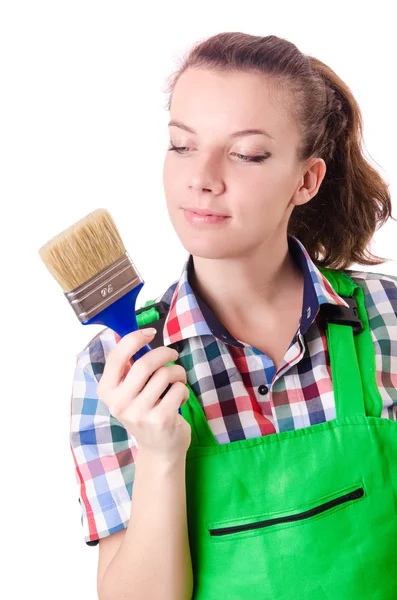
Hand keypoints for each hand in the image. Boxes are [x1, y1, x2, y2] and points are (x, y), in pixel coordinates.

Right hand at [97, 328, 190, 461]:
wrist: (158, 449)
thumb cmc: (145, 412)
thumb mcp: (128, 392)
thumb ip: (129, 368)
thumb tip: (141, 336)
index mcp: (106, 391)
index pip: (117, 357)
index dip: (134, 339)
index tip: (149, 333)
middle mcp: (119, 403)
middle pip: (145, 363)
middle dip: (164, 353)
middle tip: (173, 355)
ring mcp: (139, 413)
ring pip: (165, 374)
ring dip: (177, 372)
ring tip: (177, 380)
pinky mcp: (160, 420)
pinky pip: (178, 389)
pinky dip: (183, 390)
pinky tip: (178, 398)